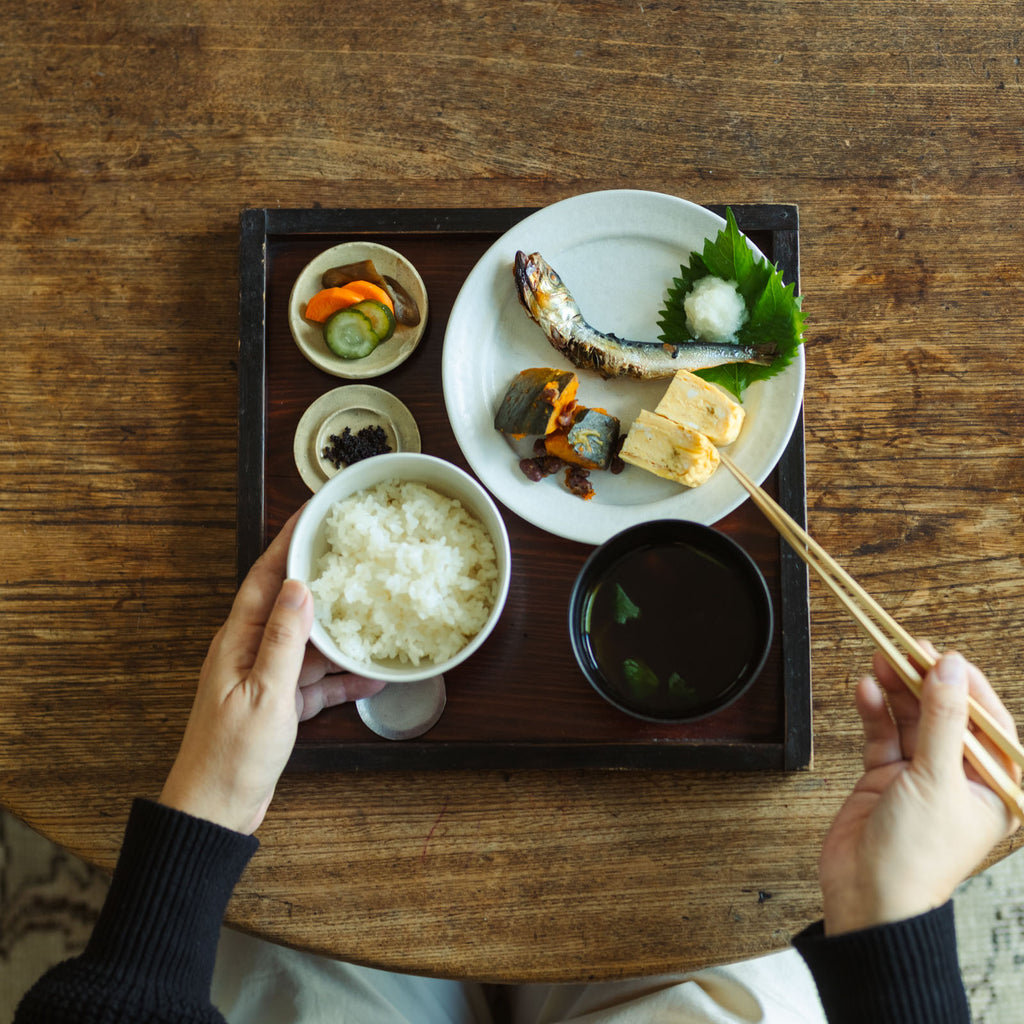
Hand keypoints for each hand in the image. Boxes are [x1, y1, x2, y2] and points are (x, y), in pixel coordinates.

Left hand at [159, 512, 384, 833]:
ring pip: (309, 643)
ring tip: (376, 614)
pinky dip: (342, 680)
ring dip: (340, 634)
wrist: (215, 812)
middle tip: (354, 553)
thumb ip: (284, 640)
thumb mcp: (264, 693)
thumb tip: (300, 588)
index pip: (266, 576)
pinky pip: (315, 682)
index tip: (313, 511)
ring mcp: (264, 678)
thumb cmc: (230, 756)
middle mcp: (248, 652)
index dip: (289, 541)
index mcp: (236, 640)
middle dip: (322, 578)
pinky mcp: (278, 705)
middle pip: (290, 604)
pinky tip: (371, 677)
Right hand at [819, 648, 1020, 935]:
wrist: (869, 897)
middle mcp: (960, 777)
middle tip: (904, 649)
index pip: (987, 721)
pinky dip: (874, 711)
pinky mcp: (885, 777)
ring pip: (911, 718)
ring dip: (896, 690)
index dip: (965, 685)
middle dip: (925, 681)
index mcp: (995, 785)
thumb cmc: (918, 858)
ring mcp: (920, 775)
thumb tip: (950, 668)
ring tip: (881, 659)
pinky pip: (882, 733)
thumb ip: (943, 719)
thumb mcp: (938, 780)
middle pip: (945, 713)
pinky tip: (867, 690)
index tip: (943, 655)